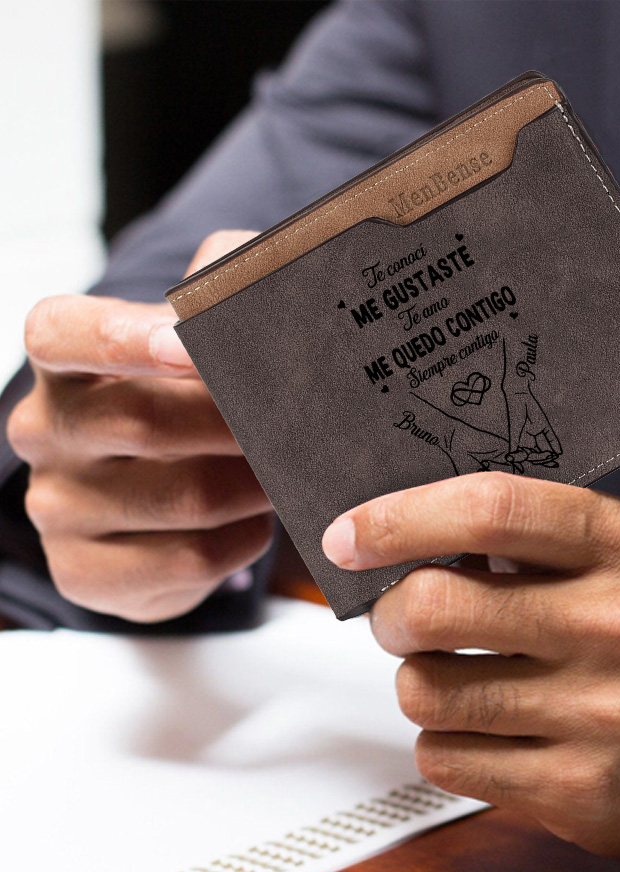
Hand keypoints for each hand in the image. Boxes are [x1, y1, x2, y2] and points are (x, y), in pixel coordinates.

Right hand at [7, 231, 274, 622]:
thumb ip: (228, 288)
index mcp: (64, 362)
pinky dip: (245, 541)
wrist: (172, 509)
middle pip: (147, 423)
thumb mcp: (208, 338)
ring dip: (258, 485)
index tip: (190, 344)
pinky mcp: (83, 573)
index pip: (64, 334)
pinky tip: (254, 522)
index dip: (126, 338)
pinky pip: (190, 560)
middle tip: (304, 424)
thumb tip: (263, 281)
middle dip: (241, 424)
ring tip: (290, 471)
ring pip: (184, 498)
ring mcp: (56, 508)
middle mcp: (45, 432)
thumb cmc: (195, 404)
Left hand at [322, 472, 619, 857]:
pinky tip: (487, 729)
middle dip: (392, 612)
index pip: (492, 509)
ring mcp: (604, 713)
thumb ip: (521, 536)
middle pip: (437, 604)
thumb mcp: (612, 557)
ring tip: (453, 676)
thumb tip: (397, 533)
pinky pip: (444, 757)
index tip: (350, 536)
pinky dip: (443, 740)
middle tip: (401, 615)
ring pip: (426, 688)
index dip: (401, 518)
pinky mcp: (580, 788)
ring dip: (418, 680)